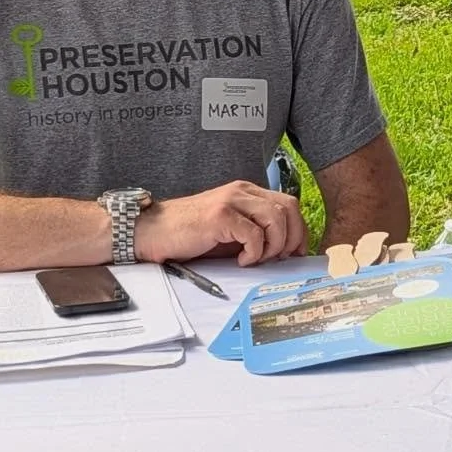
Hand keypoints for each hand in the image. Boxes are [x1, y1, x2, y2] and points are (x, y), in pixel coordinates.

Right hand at [134, 181, 308, 266]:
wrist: (152, 230)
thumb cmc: (190, 233)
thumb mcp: (230, 229)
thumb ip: (255, 230)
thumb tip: (285, 250)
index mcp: (247, 192)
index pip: (288, 204)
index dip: (299, 230)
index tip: (296, 252)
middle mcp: (242, 191)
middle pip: (287, 208)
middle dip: (292, 237)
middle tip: (280, 259)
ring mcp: (231, 201)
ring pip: (275, 218)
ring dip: (273, 245)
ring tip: (257, 259)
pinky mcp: (220, 215)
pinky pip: (254, 234)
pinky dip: (254, 252)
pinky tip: (241, 260)